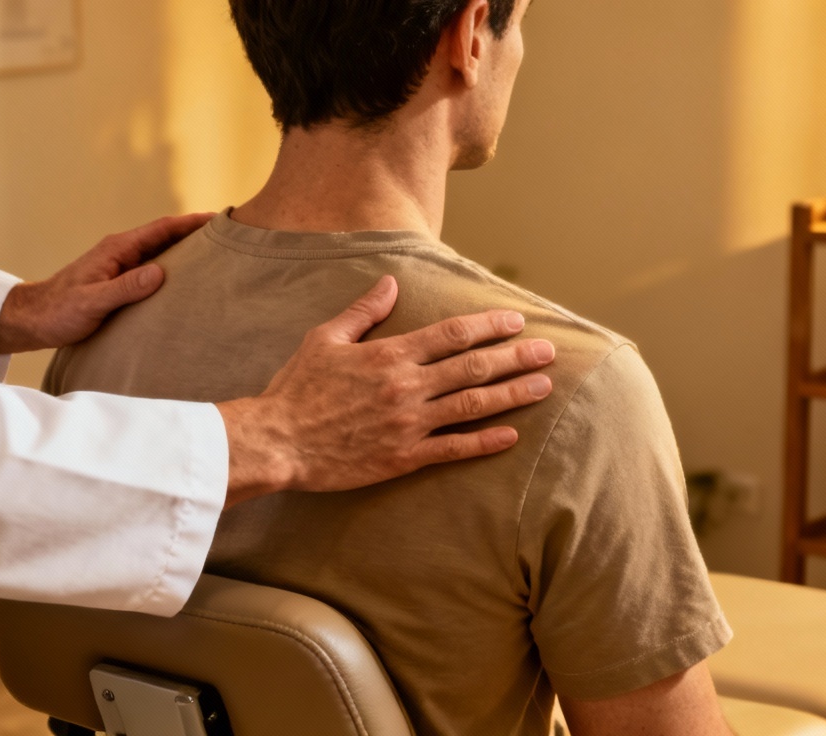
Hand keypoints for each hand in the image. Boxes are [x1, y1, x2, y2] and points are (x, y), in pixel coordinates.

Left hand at [0, 213, 213, 353]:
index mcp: (117, 249)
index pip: (162, 229)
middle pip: (168, 237)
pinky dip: (176, 271)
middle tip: (232, 236)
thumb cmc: (58, 311)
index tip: (220, 218)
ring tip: (220, 257)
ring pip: (163, 254)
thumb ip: (125, 288)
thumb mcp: (91, 302)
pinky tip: (190, 282)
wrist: (32, 320)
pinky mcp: (121, 282)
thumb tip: (160, 273)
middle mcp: (122, 253)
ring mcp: (122, 266)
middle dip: (198, 234)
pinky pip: (155, 270)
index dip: (192, 222)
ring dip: (189, 253)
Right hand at [217, 275, 555, 503]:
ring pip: (472, 405)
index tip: (516, 322)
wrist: (277, 441)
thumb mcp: (325, 339)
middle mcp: (407, 386)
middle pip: (473, 367)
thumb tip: (390, 282)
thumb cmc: (297, 389)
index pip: (452, 334)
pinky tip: (512, 435)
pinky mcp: (404, 457)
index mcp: (390, 354)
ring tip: (543, 386)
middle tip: (548, 351)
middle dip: (515, 357)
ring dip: (512, 394)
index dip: (489, 326)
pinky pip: (454, 449)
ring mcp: (409, 423)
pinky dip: (485, 442)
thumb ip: (363, 312)